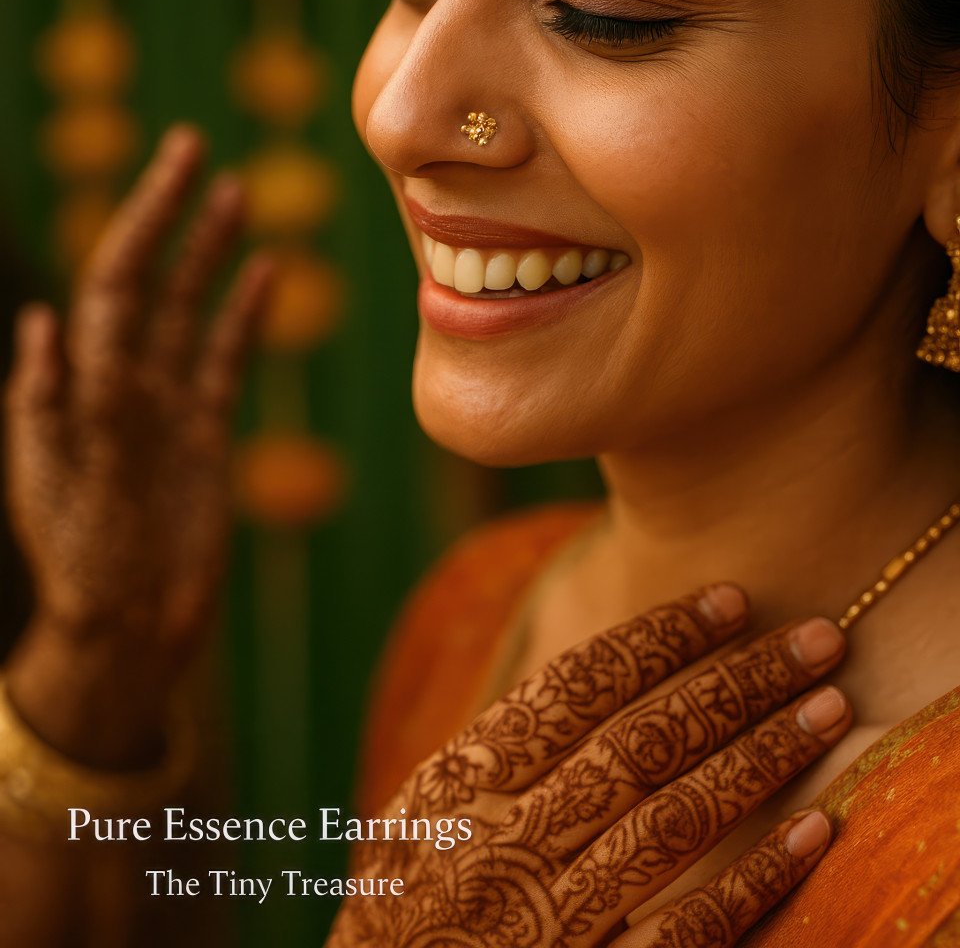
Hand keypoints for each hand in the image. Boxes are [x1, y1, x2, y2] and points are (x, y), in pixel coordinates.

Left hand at [2, 127, 272, 763]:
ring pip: (190, 306)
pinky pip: (225, 357)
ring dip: (209, 250)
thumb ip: (40, 403)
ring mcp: (166, 399)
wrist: (125, 625)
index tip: (172, 165)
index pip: (117, 280)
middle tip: (193, 146)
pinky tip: (263, 271)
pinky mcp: (202, 430)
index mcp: (86, 381)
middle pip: (150, 277)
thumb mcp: (47, 483)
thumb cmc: (74, 560)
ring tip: (235, 193)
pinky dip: (244, 312)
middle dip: (169, 211)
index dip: (142, 219)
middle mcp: (124, 377)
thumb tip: (40, 319)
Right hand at [329, 587, 849, 946]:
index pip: (577, 686)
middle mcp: (506, 843)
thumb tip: (592, 677)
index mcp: (461, 786)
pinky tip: (813, 829)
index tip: (733, 600)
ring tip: (827, 708)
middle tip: (818, 639)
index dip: (663, 637)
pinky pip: (692, 928)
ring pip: (676, 820)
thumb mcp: (416, 824)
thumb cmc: (404, 923)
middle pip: (643, 740)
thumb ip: (492, 760)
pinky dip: (758, 877)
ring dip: (762, 757)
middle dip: (738, 681)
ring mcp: (553, 921)